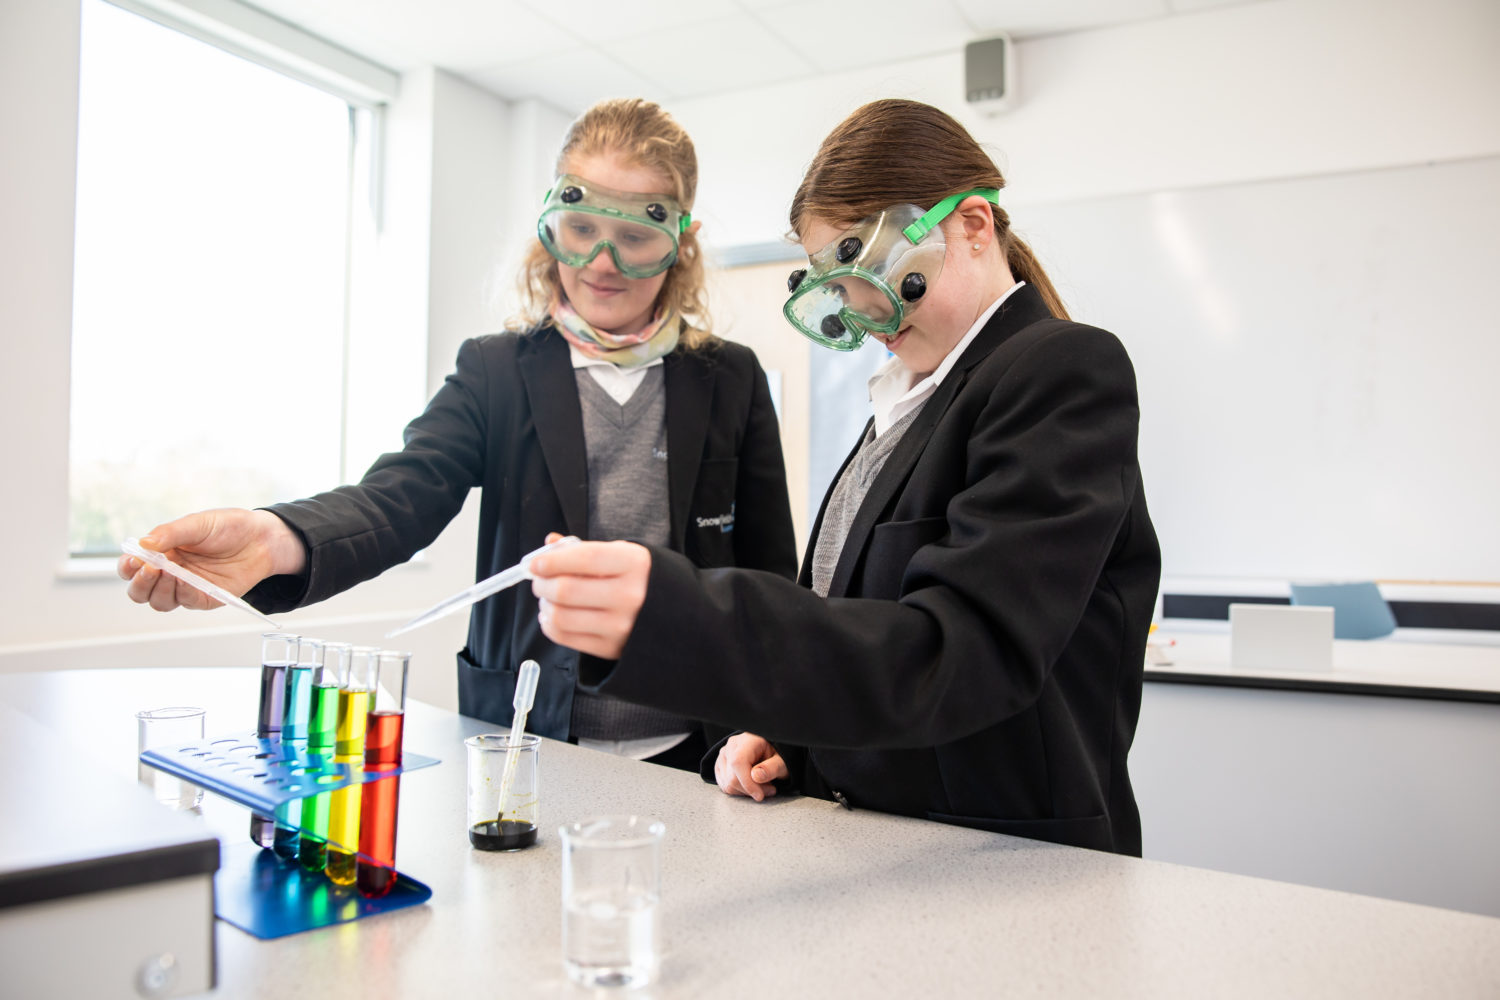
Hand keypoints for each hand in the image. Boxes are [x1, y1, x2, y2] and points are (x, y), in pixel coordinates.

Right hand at [117, 508, 304, 612]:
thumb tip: (143, 544)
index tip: (132, 561)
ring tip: (168, 573)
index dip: (127, 568)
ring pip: (160, 601)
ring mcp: (187, 587)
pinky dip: (183, 593)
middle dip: (140, 583)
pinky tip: (185, 582)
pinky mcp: (205, 597)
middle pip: (140, 591)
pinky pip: (187, 602)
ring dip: (159, 590)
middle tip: (149, 569)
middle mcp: (170, 572)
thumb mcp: (197, 523)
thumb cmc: (229, 527)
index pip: (133, 567)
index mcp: (162, 552)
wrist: (261, 538)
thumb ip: (170, 533)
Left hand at [529, 533, 649, 660]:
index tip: (535, 563)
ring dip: (544, 605)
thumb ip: (583, 549)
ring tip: (548, 599)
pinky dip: (549, 624)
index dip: (552, 560)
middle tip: (539, 580)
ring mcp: (620, 625)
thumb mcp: (621, 554)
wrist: (674, 616)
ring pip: (560, 616)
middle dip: (541, 583)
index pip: (584, 558)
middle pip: (565, 589)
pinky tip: (554, 615)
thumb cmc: (640, 579)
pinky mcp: (610, 648)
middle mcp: (629, 595)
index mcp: (634, 564)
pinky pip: (564, 637)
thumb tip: (548, 546)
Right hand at [713, 733, 787, 801]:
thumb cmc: (777, 756)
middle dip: (751, 790)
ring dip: (747, 792)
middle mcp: (732, 746)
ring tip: (762, 785)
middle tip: (770, 789)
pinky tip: (751, 786)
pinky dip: (739, 791)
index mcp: (748, 740)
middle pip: (732, 777)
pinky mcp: (720, 766)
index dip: (747, 782)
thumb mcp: (782, 762)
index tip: (760, 795)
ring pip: (728, 784)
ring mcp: (723, 755)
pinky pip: (725, 786)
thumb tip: (756, 776)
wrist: (770, 753)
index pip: (738, 762)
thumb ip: (772, 768)